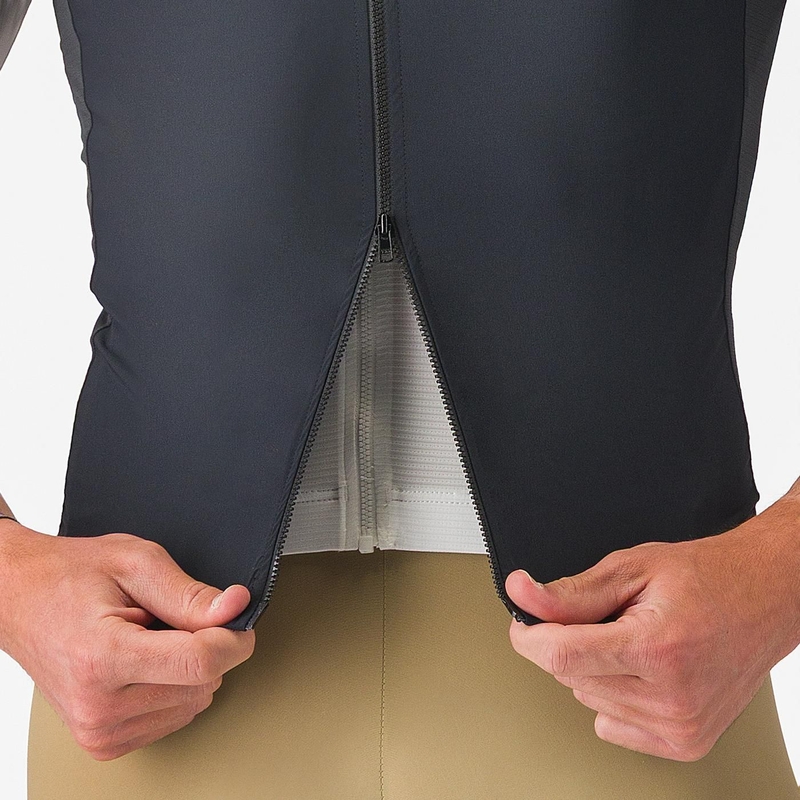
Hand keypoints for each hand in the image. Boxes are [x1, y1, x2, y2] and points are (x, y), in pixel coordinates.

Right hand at [0, 520, 254, 760]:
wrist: (19, 600)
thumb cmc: (70, 576)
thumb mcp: (136, 563)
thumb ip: (189, 593)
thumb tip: (236, 608)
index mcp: (103, 658)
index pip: (200, 663)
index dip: (233, 638)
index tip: (237, 618)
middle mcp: (98, 705)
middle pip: (202, 684)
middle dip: (204, 646)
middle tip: (167, 618)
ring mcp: (98, 730)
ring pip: (194, 703)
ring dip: (187, 668)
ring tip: (148, 638)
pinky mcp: (104, 742)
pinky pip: (174, 717)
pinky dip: (173, 687)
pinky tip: (143, 662)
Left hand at [504, 498, 799, 761]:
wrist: (762, 598)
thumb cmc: (705, 578)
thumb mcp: (631, 568)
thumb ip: (571, 592)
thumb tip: (522, 594)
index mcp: (656, 648)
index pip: (561, 655)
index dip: (529, 636)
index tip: (524, 621)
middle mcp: (671, 696)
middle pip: (569, 675)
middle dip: (570, 642)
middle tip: (607, 616)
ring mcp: (680, 725)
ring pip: (587, 698)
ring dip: (595, 668)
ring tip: (634, 639)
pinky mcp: (684, 742)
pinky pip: (610, 723)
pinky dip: (613, 695)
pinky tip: (641, 670)